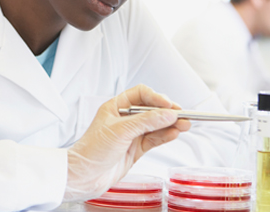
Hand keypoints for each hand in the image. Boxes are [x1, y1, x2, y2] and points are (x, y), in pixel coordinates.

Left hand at [63, 84, 190, 201]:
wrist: (85, 175)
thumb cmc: (92, 150)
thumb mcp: (120, 131)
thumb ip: (146, 122)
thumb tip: (167, 114)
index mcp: (115, 107)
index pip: (140, 95)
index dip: (156, 98)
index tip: (168, 105)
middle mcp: (124, 119)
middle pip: (151, 110)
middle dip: (167, 112)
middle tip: (182, 115)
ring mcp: (131, 134)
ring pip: (155, 125)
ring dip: (170, 125)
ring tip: (185, 124)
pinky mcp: (136, 149)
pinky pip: (154, 139)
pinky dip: (165, 136)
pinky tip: (175, 133)